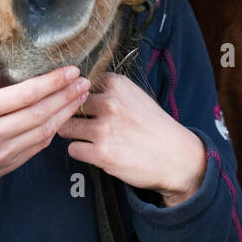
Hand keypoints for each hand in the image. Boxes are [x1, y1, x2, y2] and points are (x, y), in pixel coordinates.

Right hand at [0, 56, 89, 207]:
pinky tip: (63, 116)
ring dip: (66, 112)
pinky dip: (54, 131)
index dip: (52, 81)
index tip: (70, 69)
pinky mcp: (6, 167)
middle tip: (84, 80)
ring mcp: (1, 154)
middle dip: (67, 94)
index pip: (24, 94)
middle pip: (40, 112)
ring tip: (81, 96)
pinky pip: (37, 148)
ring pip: (44, 132)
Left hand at [56, 72, 207, 206]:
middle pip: (68, 105)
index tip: (86, 106)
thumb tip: (77, 89)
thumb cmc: (154, 126)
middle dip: (72, 116)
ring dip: (73, 134)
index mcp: (117, 84)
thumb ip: (109, 91)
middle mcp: (109, 103)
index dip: (78, 97)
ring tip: (89, 139)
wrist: (176, 156)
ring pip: (66, 127)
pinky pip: (73, 149)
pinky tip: (95, 152)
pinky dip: (80, 152)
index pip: (78, 84)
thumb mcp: (135, 96)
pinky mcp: (101, 153)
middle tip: (84, 125)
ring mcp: (104, 129)